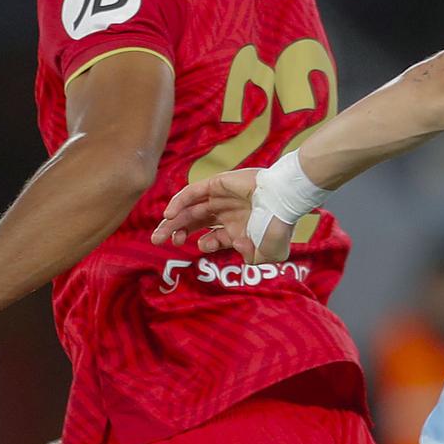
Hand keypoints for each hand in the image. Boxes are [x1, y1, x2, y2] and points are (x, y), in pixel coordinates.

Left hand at [151, 168, 293, 265]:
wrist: (284, 200)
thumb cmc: (279, 227)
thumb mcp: (268, 253)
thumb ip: (253, 259)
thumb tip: (240, 252)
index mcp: (237, 228)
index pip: (212, 238)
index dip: (204, 244)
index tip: (203, 246)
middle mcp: (226, 213)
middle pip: (194, 223)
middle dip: (176, 233)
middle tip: (159, 242)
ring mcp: (221, 197)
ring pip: (190, 209)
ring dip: (173, 221)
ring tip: (159, 234)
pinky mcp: (217, 184)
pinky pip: (192, 192)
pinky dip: (179, 202)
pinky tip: (169, 215)